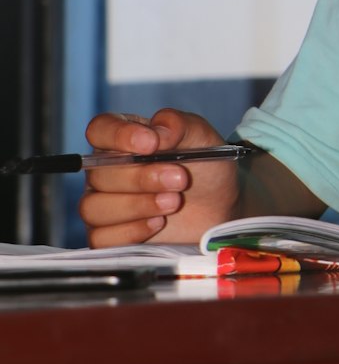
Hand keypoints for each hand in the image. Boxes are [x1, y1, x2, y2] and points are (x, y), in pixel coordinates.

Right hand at [79, 109, 237, 247]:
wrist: (219, 207)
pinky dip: (131, 231)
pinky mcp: (109, 237)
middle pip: (99, 174)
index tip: (151, 144)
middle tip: (179, 180)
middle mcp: (107, 170)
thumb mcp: (200, 136)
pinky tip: (158, 223)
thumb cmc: (205, 167)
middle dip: (141, 178)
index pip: (100, 130)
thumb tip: (156, 133)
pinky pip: (101, 238)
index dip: (119, 136)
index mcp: (123, 138)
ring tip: (174, 202)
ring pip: (95, 207)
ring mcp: (104, 205)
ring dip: (137, 206)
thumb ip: (177, 125)